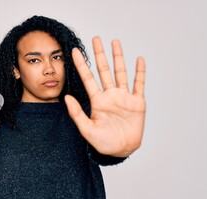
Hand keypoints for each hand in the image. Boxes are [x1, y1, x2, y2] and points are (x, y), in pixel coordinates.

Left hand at [65, 36, 145, 156]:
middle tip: (95, 39)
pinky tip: (139, 60)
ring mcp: (124, 97)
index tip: (74, 51)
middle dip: (99, 55)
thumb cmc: (103, 142)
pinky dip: (140, 72)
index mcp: (97, 100)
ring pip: (120, 73)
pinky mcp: (137, 102)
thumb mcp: (86, 129)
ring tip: (114, 42)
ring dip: (118, 58)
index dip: (81, 64)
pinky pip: (139, 84)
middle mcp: (109, 95)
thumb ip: (76, 113)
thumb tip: (66, 96)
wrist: (121, 150)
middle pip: (103, 70)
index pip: (87, 78)